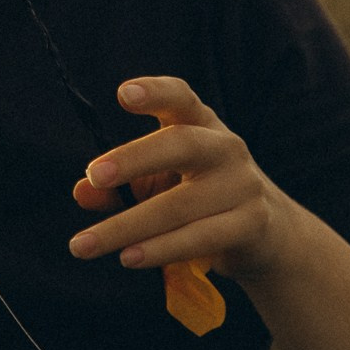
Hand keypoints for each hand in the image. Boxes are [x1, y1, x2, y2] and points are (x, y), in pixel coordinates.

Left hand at [67, 76, 294, 279]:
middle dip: (135, 158)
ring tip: (86, 243)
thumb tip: (82, 191)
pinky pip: (199, 238)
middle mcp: (224, 147)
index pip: (180, 98)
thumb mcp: (158, 184)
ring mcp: (242, 185)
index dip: (155, 92)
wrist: (266, 232)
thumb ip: (118, 186)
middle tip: (94, 175)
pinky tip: (128, 257)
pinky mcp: (251, 224)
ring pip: (179, 205)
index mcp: (199, 124)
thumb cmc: (199, 197)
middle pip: (181, 144)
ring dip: (127, 226)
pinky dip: (160, 249)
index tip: (123, 94)